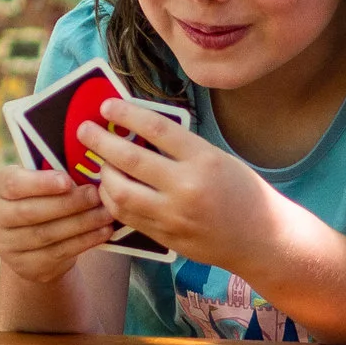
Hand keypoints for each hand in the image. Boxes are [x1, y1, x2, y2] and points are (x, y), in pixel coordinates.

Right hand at [0, 165, 114, 282]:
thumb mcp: (41, 181)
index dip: (40, 183)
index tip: (67, 181)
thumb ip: (55, 173)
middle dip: (68, 203)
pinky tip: (103, 231)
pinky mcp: (26, 266)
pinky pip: (58, 252)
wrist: (31, 240)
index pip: (14, 185)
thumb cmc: (42, 197)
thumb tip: (87, 166)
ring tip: (106, 213)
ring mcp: (7, 245)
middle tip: (96, 195)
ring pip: (47, 234)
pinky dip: (84, 241)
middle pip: (32, 212)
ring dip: (82, 223)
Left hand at [77, 98, 276, 270]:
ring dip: (104, 175)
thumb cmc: (243, 192)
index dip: (127, 114)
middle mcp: (187, 187)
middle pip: (130, 160)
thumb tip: (138, 131)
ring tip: (100, 164)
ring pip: (121, 193)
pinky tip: (111, 189)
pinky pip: (128, 217)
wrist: (261, 238)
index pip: (157, 129)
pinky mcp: (166, 237)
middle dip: (101, 142)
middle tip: (85, 131)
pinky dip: (113, 201)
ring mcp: (174, 216)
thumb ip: (181, 148)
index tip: (107, 106)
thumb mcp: (217, 158)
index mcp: (204, 159)